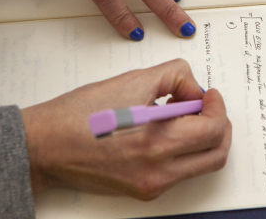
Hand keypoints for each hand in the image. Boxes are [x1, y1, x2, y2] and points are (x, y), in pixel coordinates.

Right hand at [21, 59, 231, 199]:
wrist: (46, 145)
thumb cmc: (80, 113)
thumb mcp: (133, 80)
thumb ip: (173, 76)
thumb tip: (193, 89)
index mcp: (158, 145)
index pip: (212, 129)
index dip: (217, 106)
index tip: (209, 93)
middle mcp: (159, 174)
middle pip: (215, 154)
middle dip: (219, 124)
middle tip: (206, 104)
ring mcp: (151, 186)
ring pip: (200, 164)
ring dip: (203, 137)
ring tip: (181, 113)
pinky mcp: (143, 190)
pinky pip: (180, 171)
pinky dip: (183, 147)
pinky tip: (165, 128)